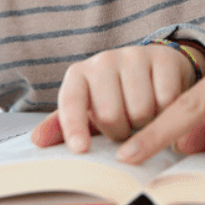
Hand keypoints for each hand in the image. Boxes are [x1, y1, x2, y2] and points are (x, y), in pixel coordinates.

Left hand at [31, 43, 197, 152]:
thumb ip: (63, 127)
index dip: (74, 126)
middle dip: (120, 132)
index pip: (71, 102)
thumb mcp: (88, 112)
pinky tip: (163, 108)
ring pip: (141, 111)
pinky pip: (167, 101)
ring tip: (144, 118)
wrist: (154, 69)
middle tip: (125, 128)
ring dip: (146, 126)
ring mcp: (135, 56)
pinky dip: (167, 114)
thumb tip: (37, 140)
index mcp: (79, 75)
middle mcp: (104, 60)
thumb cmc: (116, 97)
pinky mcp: (165, 58)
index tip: (81, 149)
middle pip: (111, 115)